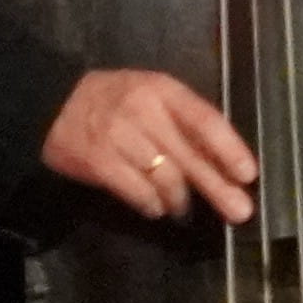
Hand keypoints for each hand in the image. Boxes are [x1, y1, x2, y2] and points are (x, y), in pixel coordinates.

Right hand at [44, 67, 259, 225]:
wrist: (54, 104)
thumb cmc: (117, 101)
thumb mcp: (153, 95)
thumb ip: (185, 121)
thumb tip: (225, 160)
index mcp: (164, 90)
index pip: (205, 119)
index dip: (229, 148)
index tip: (248, 175)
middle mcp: (144, 110)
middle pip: (190, 155)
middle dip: (218, 187)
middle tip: (240, 212)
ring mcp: (119, 135)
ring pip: (165, 178)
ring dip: (180, 201)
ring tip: (183, 210)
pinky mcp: (98, 160)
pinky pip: (136, 190)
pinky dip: (151, 205)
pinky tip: (157, 209)